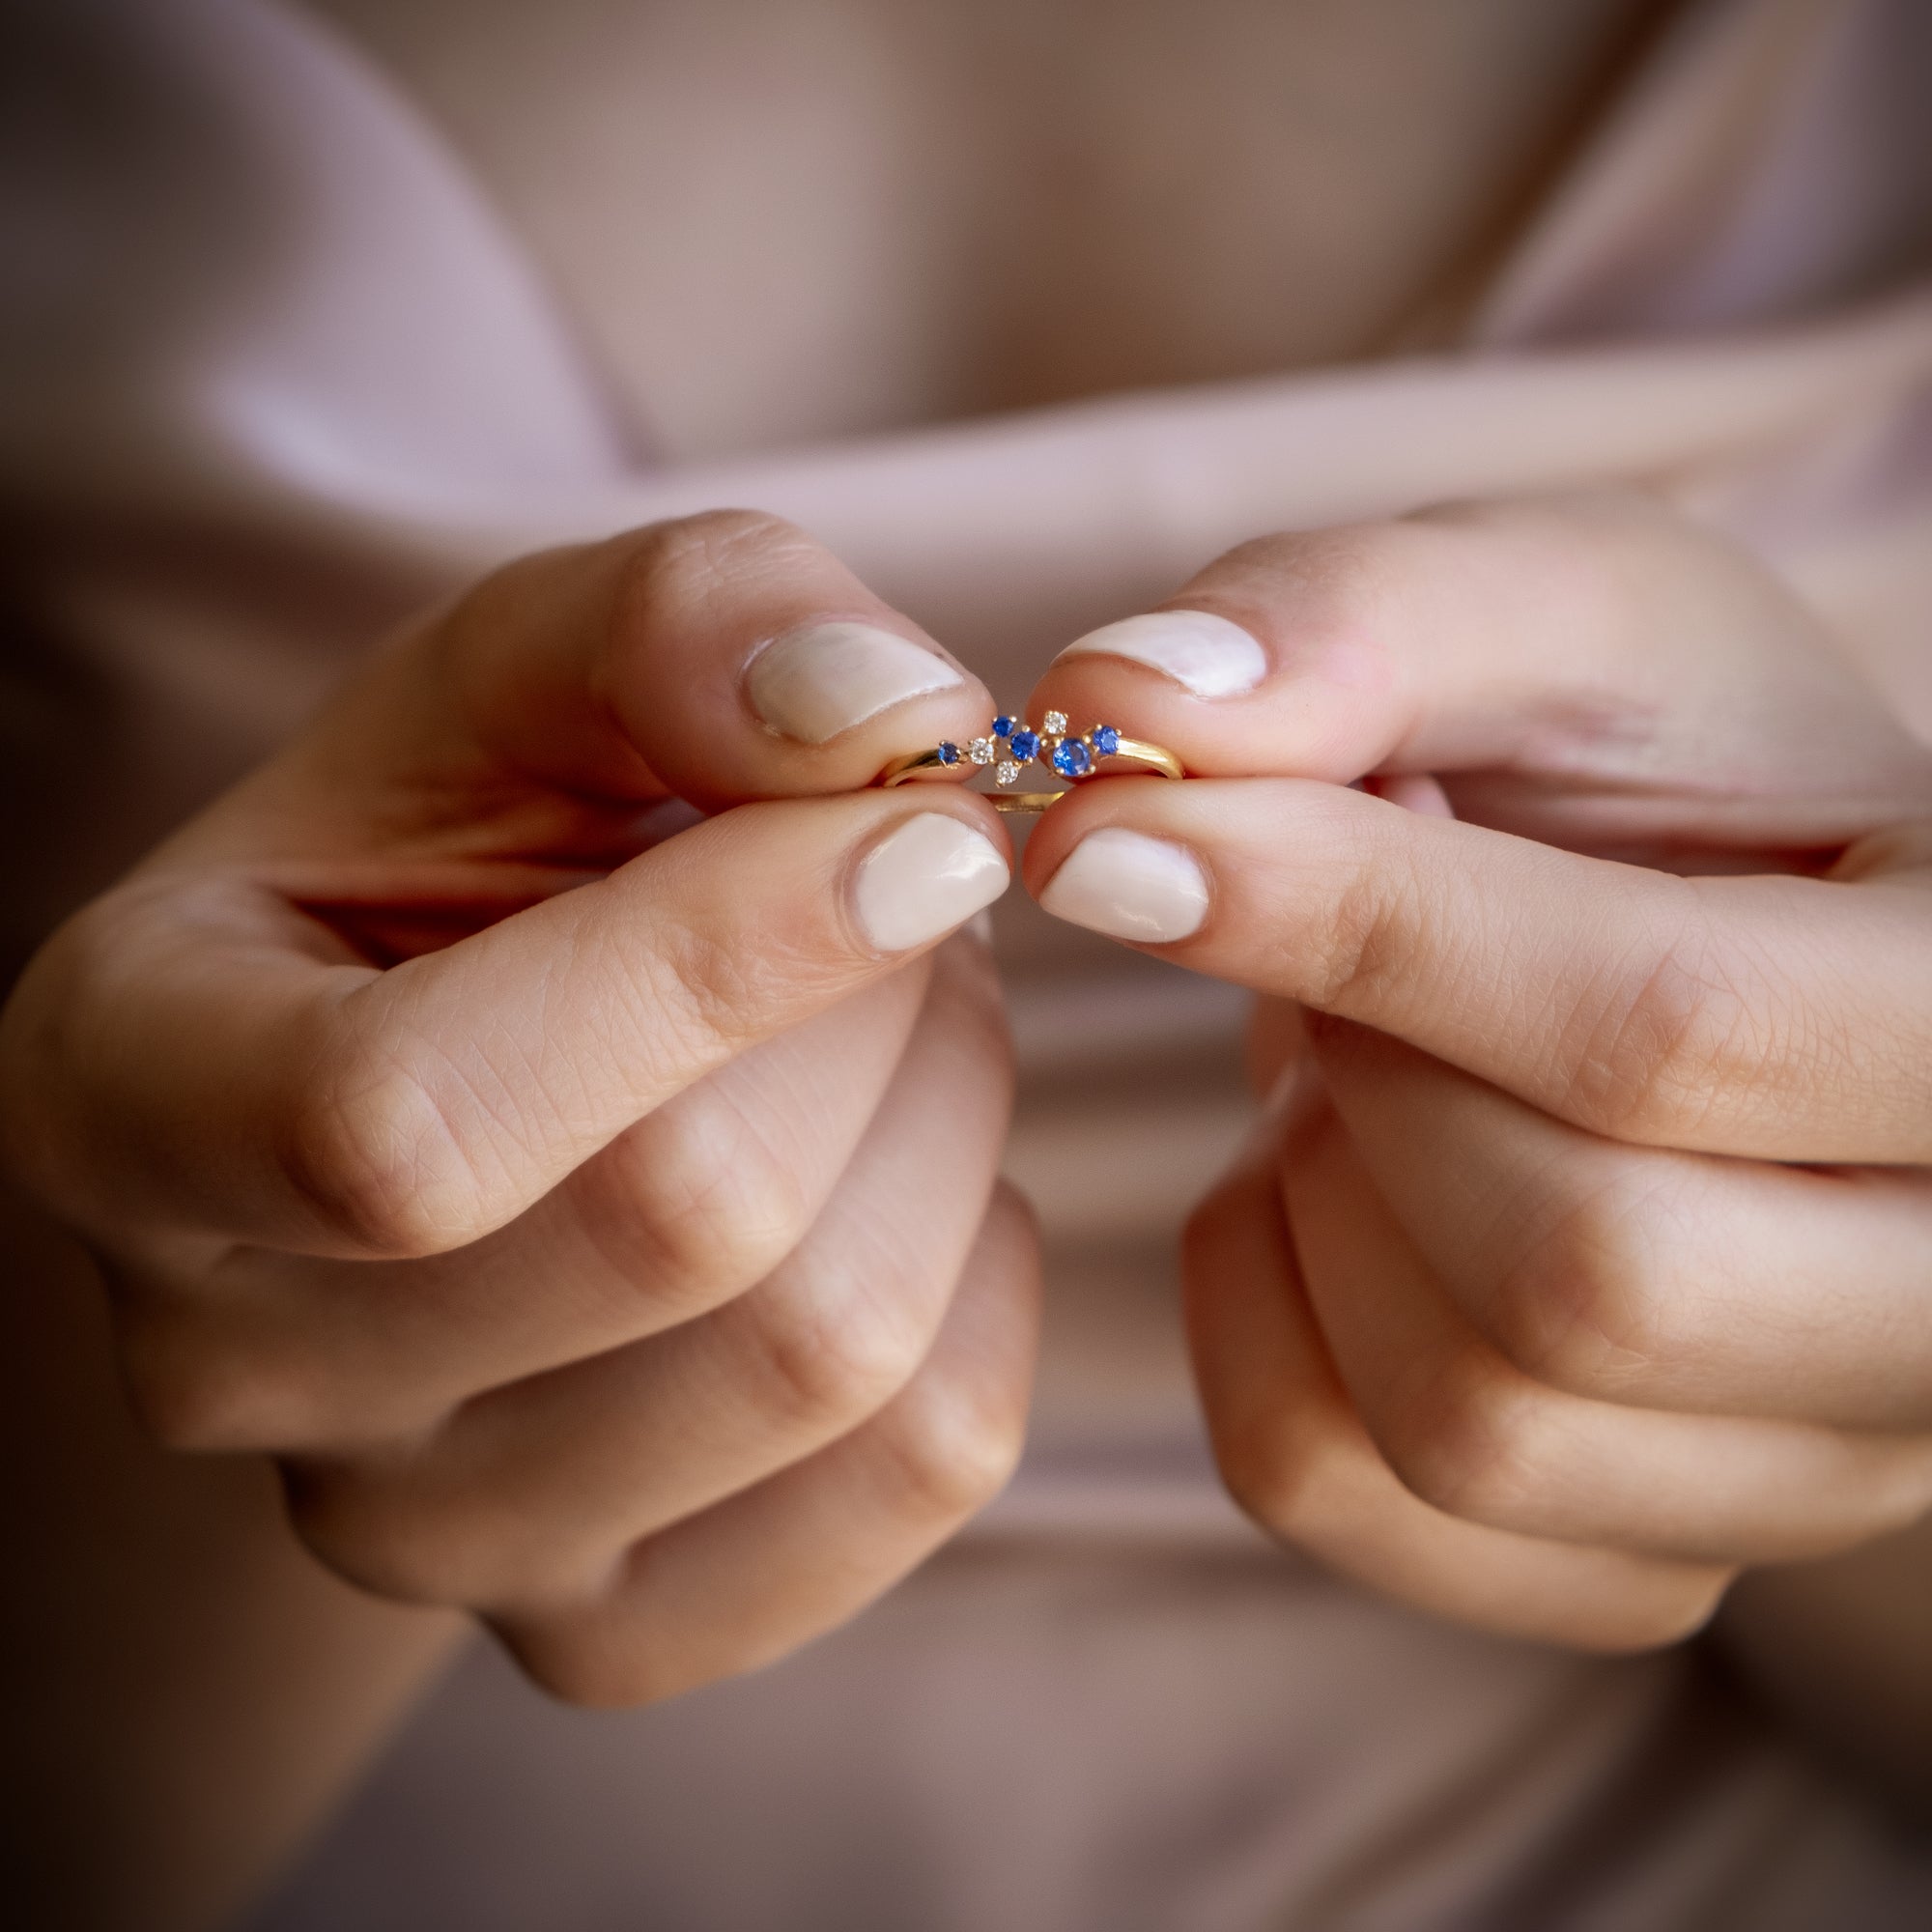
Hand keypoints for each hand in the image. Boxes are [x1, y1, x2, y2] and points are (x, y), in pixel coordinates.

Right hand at [0, 510, 1036, 1704]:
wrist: (467, 1054)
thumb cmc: (470, 847)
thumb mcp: (529, 671)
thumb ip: (687, 624)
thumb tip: (899, 728)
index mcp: (132, 1101)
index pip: (415, 1121)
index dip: (723, 955)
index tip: (924, 825)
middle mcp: (240, 1371)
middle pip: (686, 1225)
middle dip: (885, 1002)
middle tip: (904, 893)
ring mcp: (427, 1536)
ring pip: (831, 1350)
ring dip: (954, 1119)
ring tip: (902, 1018)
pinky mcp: (612, 1620)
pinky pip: (923, 1464)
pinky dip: (987, 1280)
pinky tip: (911, 1178)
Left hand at [1024, 490, 1931, 1649]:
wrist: (1722, 947)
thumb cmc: (1666, 776)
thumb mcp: (1562, 620)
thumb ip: (1361, 621)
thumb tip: (1114, 703)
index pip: (1668, 1033)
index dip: (1360, 927)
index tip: (1114, 836)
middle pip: (1584, 1275)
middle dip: (1368, 1075)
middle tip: (1336, 948)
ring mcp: (1808, 1462)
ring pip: (1466, 1421)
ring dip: (1314, 1196)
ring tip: (1360, 1056)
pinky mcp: (1637, 1554)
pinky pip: (1345, 1489)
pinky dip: (1256, 1312)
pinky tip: (1322, 1183)